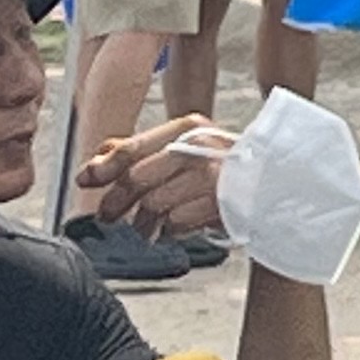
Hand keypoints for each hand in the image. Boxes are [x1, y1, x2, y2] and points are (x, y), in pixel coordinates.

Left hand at [78, 118, 226, 234]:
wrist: (273, 184)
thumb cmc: (223, 166)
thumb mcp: (183, 146)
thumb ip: (140, 149)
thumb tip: (98, 157)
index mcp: (187, 128)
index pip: (132, 148)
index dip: (103, 166)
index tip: (86, 179)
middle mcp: (199, 149)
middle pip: (137, 179)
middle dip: (117, 202)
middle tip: (108, 216)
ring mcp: (211, 178)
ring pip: (153, 206)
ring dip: (143, 223)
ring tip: (147, 227)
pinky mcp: (219, 205)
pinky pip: (175, 224)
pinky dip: (169, 230)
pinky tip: (175, 226)